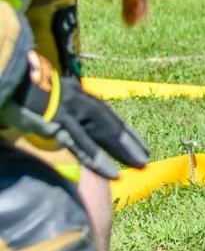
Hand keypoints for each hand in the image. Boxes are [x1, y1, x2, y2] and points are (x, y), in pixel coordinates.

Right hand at [1, 51, 148, 177]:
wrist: (9, 78)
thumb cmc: (26, 89)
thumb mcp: (52, 96)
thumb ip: (65, 110)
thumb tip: (67, 128)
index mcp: (78, 96)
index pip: (108, 116)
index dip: (125, 132)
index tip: (141, 145)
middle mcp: (78, 102)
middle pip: (109, 125)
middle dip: (128, 143)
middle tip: (145, 159)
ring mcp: (68, 113)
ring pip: (100, 135)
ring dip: (119, 152)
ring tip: (137, 166)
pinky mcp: (56, 124)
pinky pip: (79, 145)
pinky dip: (96, 158)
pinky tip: (109, 172)